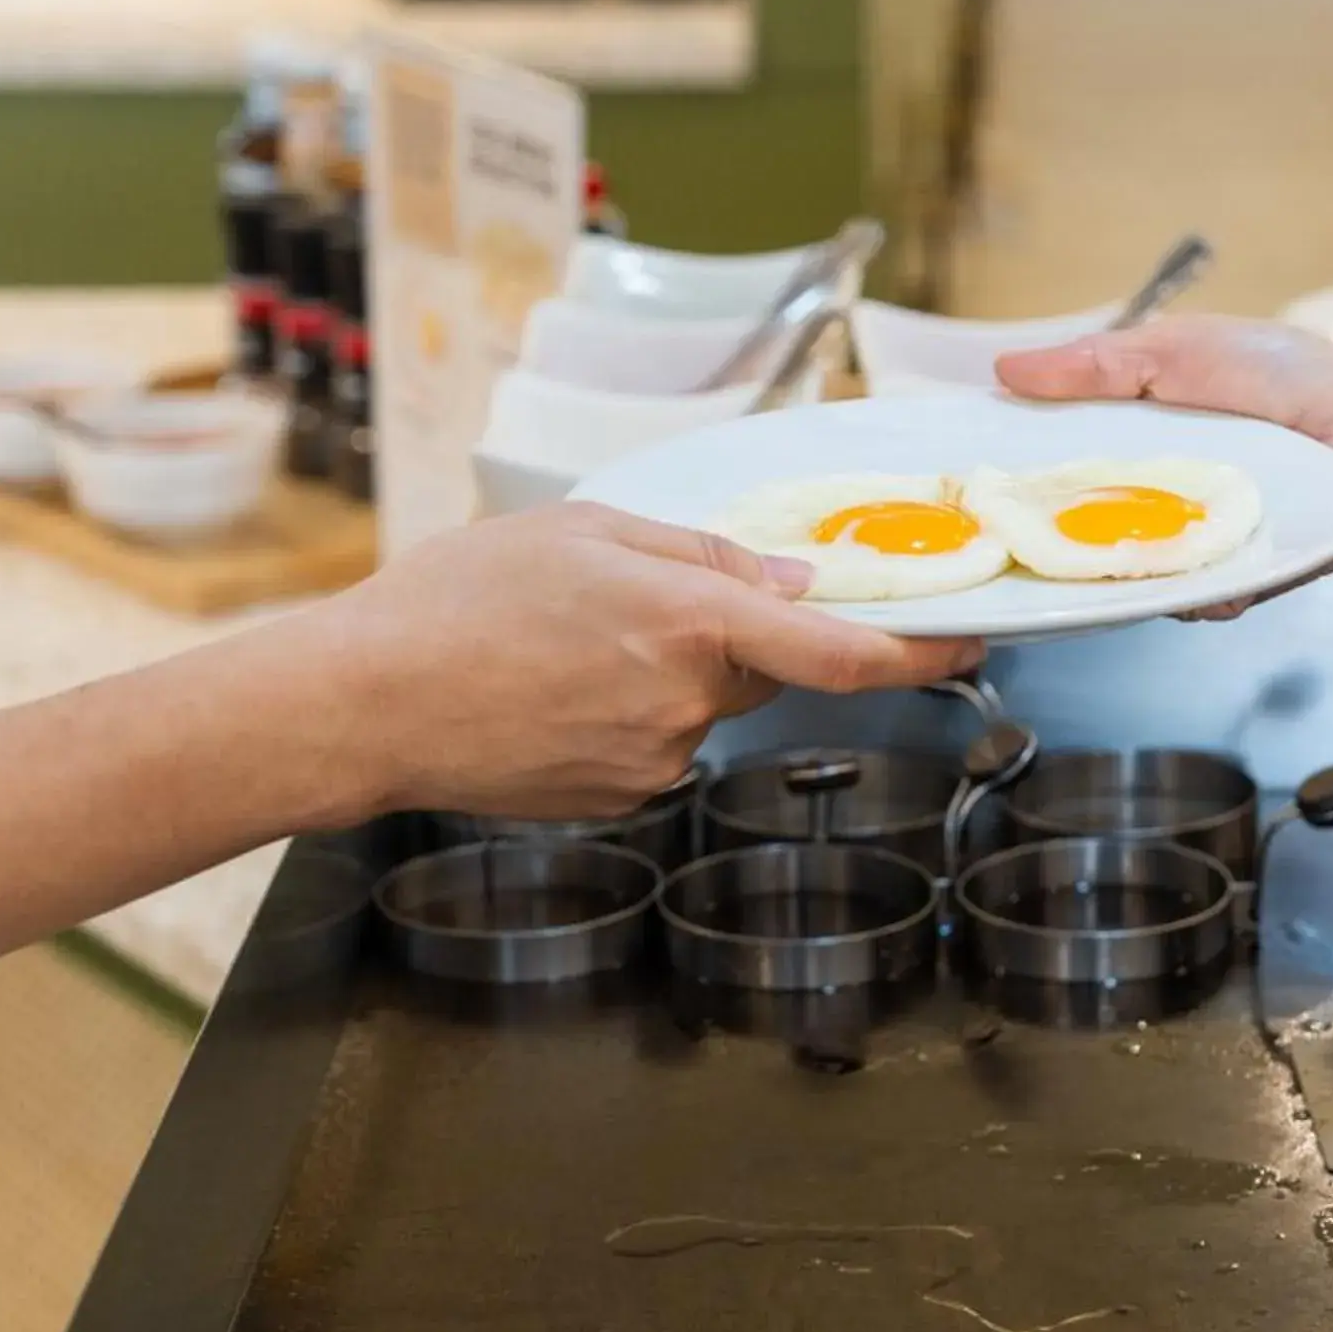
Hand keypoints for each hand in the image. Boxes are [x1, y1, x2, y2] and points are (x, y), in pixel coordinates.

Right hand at [298, 503, 983, 820]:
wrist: (360, 706)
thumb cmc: (457, 601)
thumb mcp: (585, 531)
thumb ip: (701, 554)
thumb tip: (792, 582)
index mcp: (691, 624)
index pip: (842, 651)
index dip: (920, 651)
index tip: (972, 640)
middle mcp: (687, 703)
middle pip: (760, 667)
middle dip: (727, 633)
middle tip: (629, 603)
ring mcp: (652, 762)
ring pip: (701, 706)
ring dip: (662, 672)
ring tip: (558, 646)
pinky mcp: (618, 800)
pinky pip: (654, 743)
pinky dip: (623, 713)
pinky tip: (547, 692)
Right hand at [997, 315, 1332, 590]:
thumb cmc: (1294, 383)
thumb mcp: (1185, 349)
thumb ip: (1098, 363)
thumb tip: (1008, 369)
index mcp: (1138, 422)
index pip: (1054, 447)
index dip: (1012, 458)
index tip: (969, 468)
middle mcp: (1154, 485)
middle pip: (1073, 517)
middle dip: (1044, 525)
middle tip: (1013, 525)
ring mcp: (1186, 536)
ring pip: (1123, 566)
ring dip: (1118, 562)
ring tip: (1119, 548)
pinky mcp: (1224, 580)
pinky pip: (1184, 597)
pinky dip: (1193, 589)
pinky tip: (1213, 576)